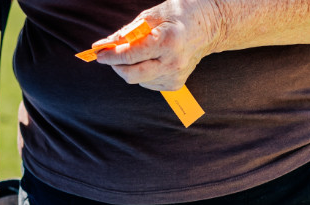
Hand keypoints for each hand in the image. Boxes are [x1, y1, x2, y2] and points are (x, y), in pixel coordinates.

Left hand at [93, 0, 223, 90]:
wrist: (211, 25)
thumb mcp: (154, 15)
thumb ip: (129, 31)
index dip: (110, 55)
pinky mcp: (175, 84)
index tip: (98, 53)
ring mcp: (174, 76)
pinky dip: (142, 73)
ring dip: (130, 67)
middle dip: (116, 66)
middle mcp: (172, 63)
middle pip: (131, 75)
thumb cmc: (180, 15)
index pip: (130, 55)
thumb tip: (106, 43)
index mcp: (168, 42)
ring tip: (140, 51)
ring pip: (138, 80)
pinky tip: (153, 59)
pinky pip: (147, 83)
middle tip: (110, 55)